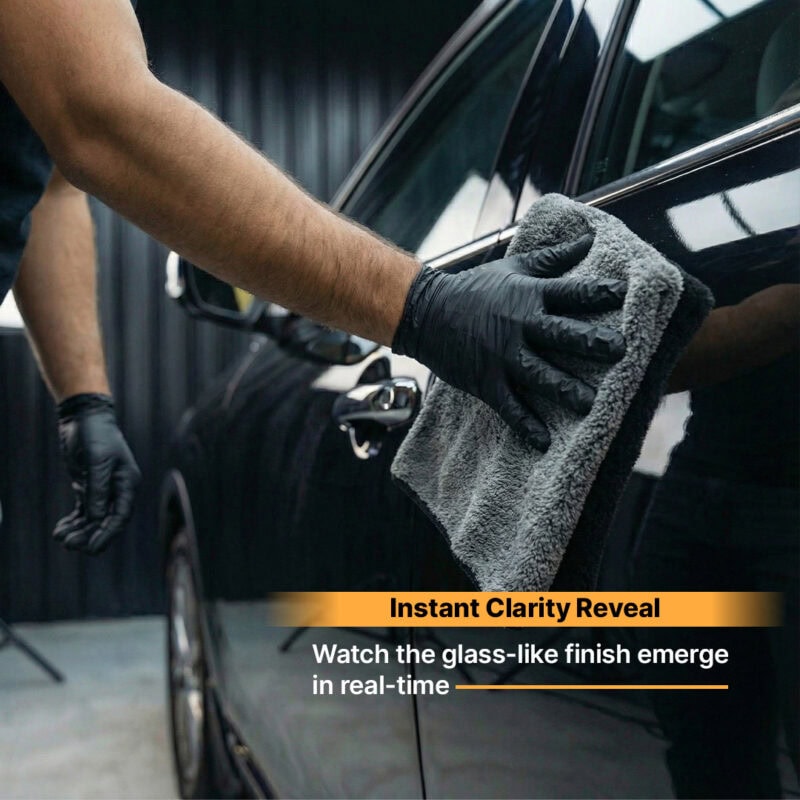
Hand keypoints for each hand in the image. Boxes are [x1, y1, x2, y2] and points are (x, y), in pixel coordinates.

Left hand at [54, 393, 140, 554]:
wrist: (84, 417)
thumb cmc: (95, 435)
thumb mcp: (96, 462)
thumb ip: (97, 491)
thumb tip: (97, 518)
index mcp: (127, 483)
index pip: (121, 515)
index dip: (107, 534)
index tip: (92, 549)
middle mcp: (118, 489)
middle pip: (107, 521)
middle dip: (89, 534)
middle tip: (70, 545)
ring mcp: (103, 489)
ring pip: (93, 518)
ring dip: (79, 530)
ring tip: (61, 538)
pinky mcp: (89, 487)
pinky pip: (83, 511)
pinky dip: (73, 521)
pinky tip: (61, 529)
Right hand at [392, 236, 625, 449]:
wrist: (427, 313)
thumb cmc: (474, 289)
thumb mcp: (513, 267)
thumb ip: (552, 258)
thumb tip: (588, 238)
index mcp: (528, 295)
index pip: (570, 292)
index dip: (598, 293)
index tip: (623, 297)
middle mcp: (519, 325)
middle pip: (561, 334)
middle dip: (591, 342)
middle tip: (620, 351)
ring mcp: (502, 356)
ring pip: (539, 374)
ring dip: (565, 389)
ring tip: (590, 403)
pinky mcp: (486, 381)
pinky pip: (509, 405)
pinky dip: (525, 424)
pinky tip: (544, 441)